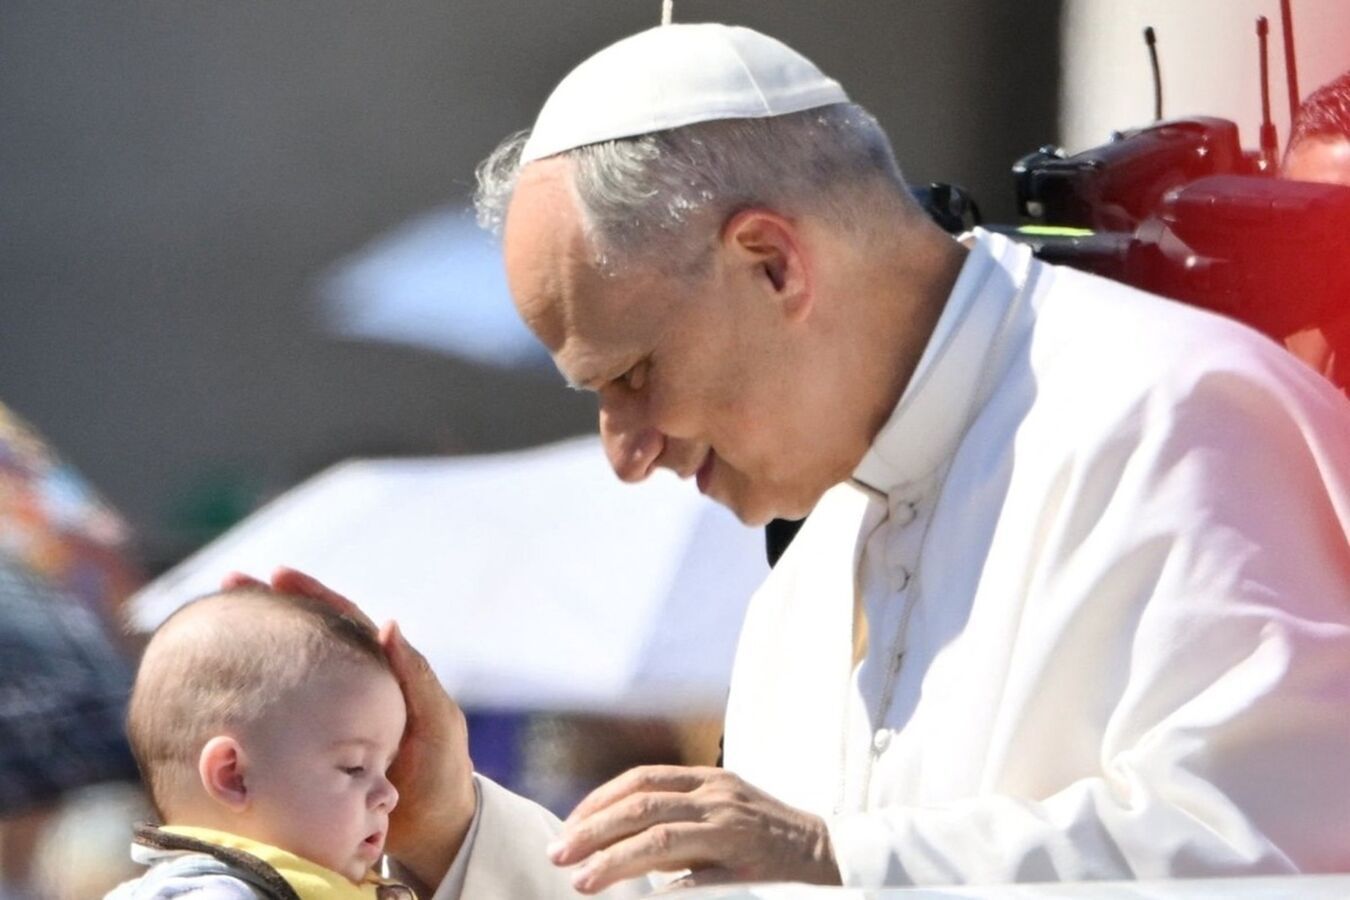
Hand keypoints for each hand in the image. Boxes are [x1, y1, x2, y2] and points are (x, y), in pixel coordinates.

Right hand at [222, 567, 476, 886]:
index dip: (311, 595)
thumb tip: (388, 623)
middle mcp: (350, 685)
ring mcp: (328, 715)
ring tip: (212, 625)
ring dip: (254, 648)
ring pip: (288, 673)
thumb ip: (415, 676)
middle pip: (304, 638)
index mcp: (381, 670)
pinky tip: (218, 689)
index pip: (342, 620)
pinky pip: (280, 714)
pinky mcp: (312, 746)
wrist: (432, 826)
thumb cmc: (442, 769)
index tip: (276, 574)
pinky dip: (253, 697)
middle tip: (228, 584)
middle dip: (269, 609)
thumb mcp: (436, 720)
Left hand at [547, 765, 839, 893]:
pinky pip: (700, 876)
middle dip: (593, 830)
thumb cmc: (764, 836)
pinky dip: (667, 888)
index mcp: (707, 780)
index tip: (569, 827)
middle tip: (559, 854)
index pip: (640, 779)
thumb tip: (613, 837)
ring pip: (661, 837)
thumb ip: (674, 817)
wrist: (829, 852)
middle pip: (642, 805)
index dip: (598, 802)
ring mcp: (733, 828)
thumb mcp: (719, 812)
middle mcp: (717, 796)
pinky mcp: (748, 862)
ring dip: (615, 860)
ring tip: (582, 881)